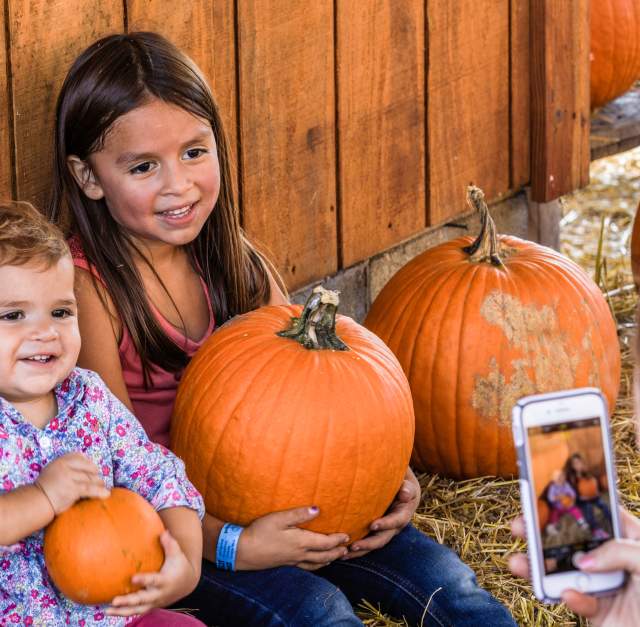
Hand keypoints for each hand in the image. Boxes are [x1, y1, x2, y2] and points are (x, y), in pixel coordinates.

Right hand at [36, 453, 109, 513]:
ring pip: (90, 478)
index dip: (88, 463)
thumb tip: (87, 468)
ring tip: (102, 487)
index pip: (80, 457)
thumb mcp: (53, 471)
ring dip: (98, 483)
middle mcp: (65, 466)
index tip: (92, 469)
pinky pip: (90, 489)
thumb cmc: (45, 489)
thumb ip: (67, 467)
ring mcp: (69, 477)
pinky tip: (106, 494)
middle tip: (99, 480)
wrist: (36, 502)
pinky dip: (99, 491)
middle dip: (95, 475)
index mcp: (60, 460)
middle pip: (88, 468)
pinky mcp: (72, 489)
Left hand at [107, 530, 198, 616]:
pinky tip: (109, 610)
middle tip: (115, 600)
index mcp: (165, 581)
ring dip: (122, 612)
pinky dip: (123, 613)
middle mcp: (159, 594)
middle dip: (128, 601)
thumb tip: (163, 532)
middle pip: (142, 600)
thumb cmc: (180, 565)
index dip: (144, 580)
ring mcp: (154, 602)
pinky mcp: (149, 606)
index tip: (133, 578)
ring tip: (107, 610)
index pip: (154, 581)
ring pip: (137, 610)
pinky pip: (135, 611)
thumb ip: (169, 543)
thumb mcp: (177, 554)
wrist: (186, 583)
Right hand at [237, 506, 349, 570]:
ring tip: (335, 557)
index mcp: (300, 542)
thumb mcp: (279, 518)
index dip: (338, 540)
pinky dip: (316, 565)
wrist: (242, 551)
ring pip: (316, 564)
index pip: (325, 543)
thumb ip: (299, 514)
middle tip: (347, 549)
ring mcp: (291, 561)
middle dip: (337, 552)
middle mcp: (299, 554)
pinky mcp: (284, 564)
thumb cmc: (259, 532)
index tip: (347, 535)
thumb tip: (318, 509)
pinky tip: (314, 563)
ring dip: (328, 560)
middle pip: (324, 556)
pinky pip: (306, 567)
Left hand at [343, 466, 419, 559]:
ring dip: (359, 551)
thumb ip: (407, 488)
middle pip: (382, 539)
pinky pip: (365, 543)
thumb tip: (405, 494)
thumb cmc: (403, 486)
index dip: (385, 524)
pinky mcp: (375, 533)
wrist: (403, 493)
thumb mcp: (408, 486)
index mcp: (402, 515)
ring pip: (372, 545)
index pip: (395, 521)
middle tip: (354, 546)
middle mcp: (394, 528)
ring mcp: (384, 532)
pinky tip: (341, 551)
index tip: (373, 526)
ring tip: (343, 554)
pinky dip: (354, 549)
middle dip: (368, 544)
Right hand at [509, 509, 639, 625]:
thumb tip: (583, 559)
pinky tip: (569, 596)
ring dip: (539, 566)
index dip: (573, 503)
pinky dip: (571, 598)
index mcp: (631, 538)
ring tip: (518, 563)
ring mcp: (604, 585)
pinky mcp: (599, 612)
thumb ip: (619, 552)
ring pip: (565, 570)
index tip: (544, 494)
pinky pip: (577, 601)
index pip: (600, 513)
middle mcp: (614, 559)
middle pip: (572, 539)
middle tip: (520, 527)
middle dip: (543, 533)